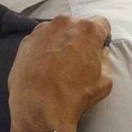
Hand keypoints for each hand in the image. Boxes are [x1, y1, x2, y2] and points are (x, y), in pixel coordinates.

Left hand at [8, 15, 113, 131]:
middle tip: (77, 59)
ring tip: (58, 65)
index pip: (101, 23)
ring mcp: (42, 30)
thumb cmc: (74, 95)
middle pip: (77, 26)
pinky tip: (44, 67)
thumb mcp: (105, 80)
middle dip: (79, 39)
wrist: (39, 108)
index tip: (97, 48)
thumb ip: (104, 59)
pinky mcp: (26, 41)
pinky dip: (43, 49)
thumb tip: (100, 52)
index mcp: (88, 29)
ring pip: (57, 31)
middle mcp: (64, 23)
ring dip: (60, 42)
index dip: (101, 37)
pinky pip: (40, 40)